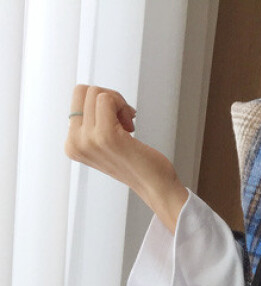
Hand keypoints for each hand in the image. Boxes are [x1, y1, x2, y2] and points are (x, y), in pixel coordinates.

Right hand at [65, 84, 188, 231]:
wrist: (157, 188)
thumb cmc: (138, 164)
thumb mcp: (104, 143)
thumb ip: (91, 124)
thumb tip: (94, 93)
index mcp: (72, 145)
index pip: (76, 99)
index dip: (99, 104)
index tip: (117, 123)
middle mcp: (75, 143)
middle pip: (82, 91)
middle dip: (107, 99)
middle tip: (125, 122)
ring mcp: (88, 140)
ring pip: (95, 92)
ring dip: (117, 103)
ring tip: (128, 126)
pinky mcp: (106, 136)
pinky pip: (106, 99)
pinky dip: (122, 105)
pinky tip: (131, 127)